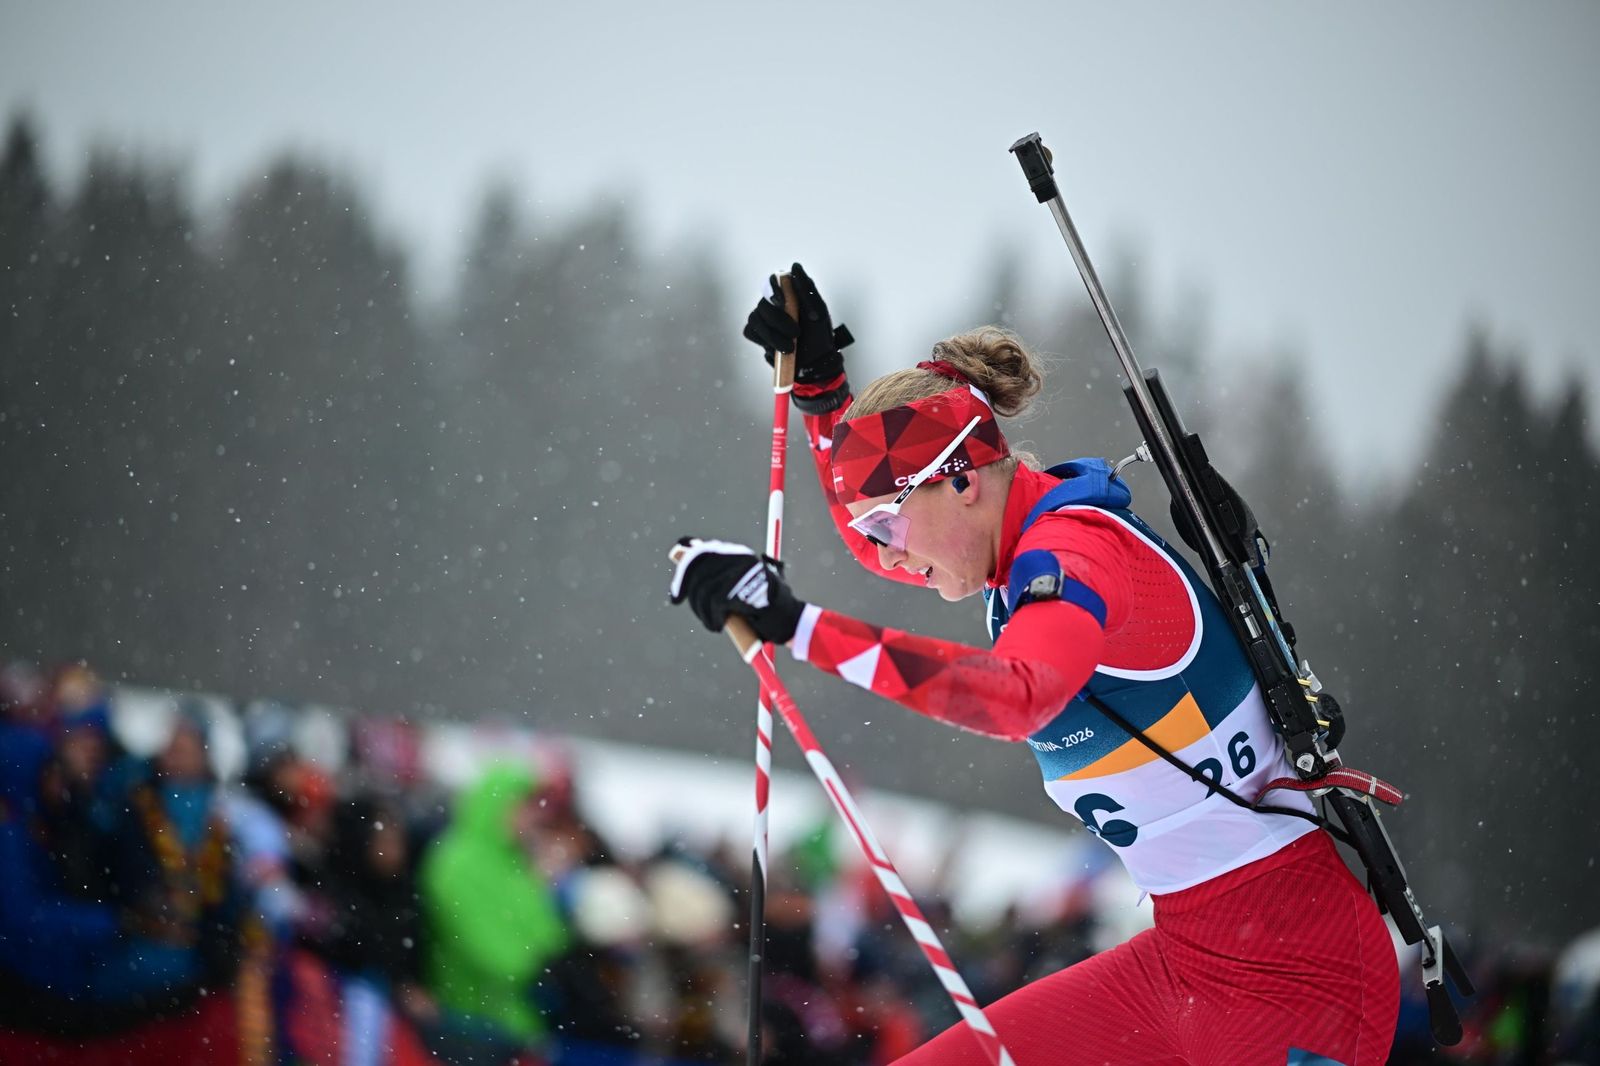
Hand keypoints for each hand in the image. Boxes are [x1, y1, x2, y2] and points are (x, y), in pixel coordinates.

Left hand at [668, 538, 804, 643]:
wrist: (790, 619)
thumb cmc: (768, 606)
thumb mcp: (745, 585)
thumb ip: (724, 575)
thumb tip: (693, 561)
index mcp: (740, 555)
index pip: (703, 552)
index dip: (685, 568)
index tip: (676, 591)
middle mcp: (739, 558)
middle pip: (697, 567)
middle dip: (685, 587)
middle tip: (685, 603)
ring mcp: (739, 573)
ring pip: (704, 589)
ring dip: (702, 611)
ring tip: (712, 623)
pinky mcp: (739, 589)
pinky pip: (715, 603)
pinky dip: (712, 618)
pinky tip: (718, 626)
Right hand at [742, 262, 854, 388]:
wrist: (815, 363)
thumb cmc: (820, 335)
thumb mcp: (819, 311)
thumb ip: (807, 288)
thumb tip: (795, 266)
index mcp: (789, 294)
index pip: (773, 281)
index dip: (773, 289)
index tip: (782, 303)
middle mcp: (774, 303)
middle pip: (763, 303)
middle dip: (778, 320)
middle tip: (796, 333)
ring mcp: (764, 319)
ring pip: (755, 318)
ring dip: (772, 335)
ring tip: (790, 347)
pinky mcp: (758, 334)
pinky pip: (750, 331)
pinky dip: (763, 340)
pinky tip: (776, 349)